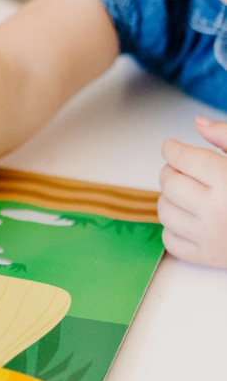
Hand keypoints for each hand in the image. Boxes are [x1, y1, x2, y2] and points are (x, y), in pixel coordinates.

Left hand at [159, 116, 226, 266]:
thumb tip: (198, 122)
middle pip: (169, 183)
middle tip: (182, 170)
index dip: (173, 149)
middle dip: (172, 172)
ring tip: (189, 194)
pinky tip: (192, 218)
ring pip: (164, 211)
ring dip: (171, 199)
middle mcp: (216, 210)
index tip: (171, 147)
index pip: (183, 158)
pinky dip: (174, 228)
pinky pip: (169, 240)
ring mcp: (209, 237)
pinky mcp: (206, 258)